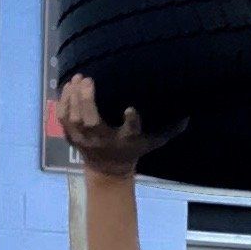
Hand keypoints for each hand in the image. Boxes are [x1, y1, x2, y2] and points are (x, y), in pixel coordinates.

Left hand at [56, 73, 186, 175]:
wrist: (108, 171)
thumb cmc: (130, 151)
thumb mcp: (150, 143)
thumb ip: (166, 131)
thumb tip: (188, 118)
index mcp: (123, 142)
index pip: (130, 132)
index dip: (131, 122)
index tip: (131, 109)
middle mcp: (101, 141)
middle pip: (90, 122)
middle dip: (86, 100)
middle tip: (87, 79)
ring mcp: (83, 140)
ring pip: (72, 118)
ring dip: (72, 97)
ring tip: (77, 79)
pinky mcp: (71, 137)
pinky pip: (63, 118)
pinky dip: (63, 102)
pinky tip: (67, 86)